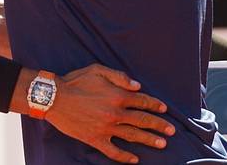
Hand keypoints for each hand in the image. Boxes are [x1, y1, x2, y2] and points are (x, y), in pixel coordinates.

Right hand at [45, 64, 174, 163]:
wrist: (54, 97)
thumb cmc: (75, 81)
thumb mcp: (98, 70)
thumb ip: (120, 76)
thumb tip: (138, 86)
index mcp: (118, 95)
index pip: (142, 101)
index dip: (155, 105)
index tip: (164, 109)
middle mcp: (115, 113)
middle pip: (142, 120)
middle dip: (159, 125)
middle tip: (172, 131)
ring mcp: (106, 128)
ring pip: (133, 136)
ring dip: (149, 140)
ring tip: (162, 144)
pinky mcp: (95, 139)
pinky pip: (113, 151)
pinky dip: (125, 157)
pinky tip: (135, 159)